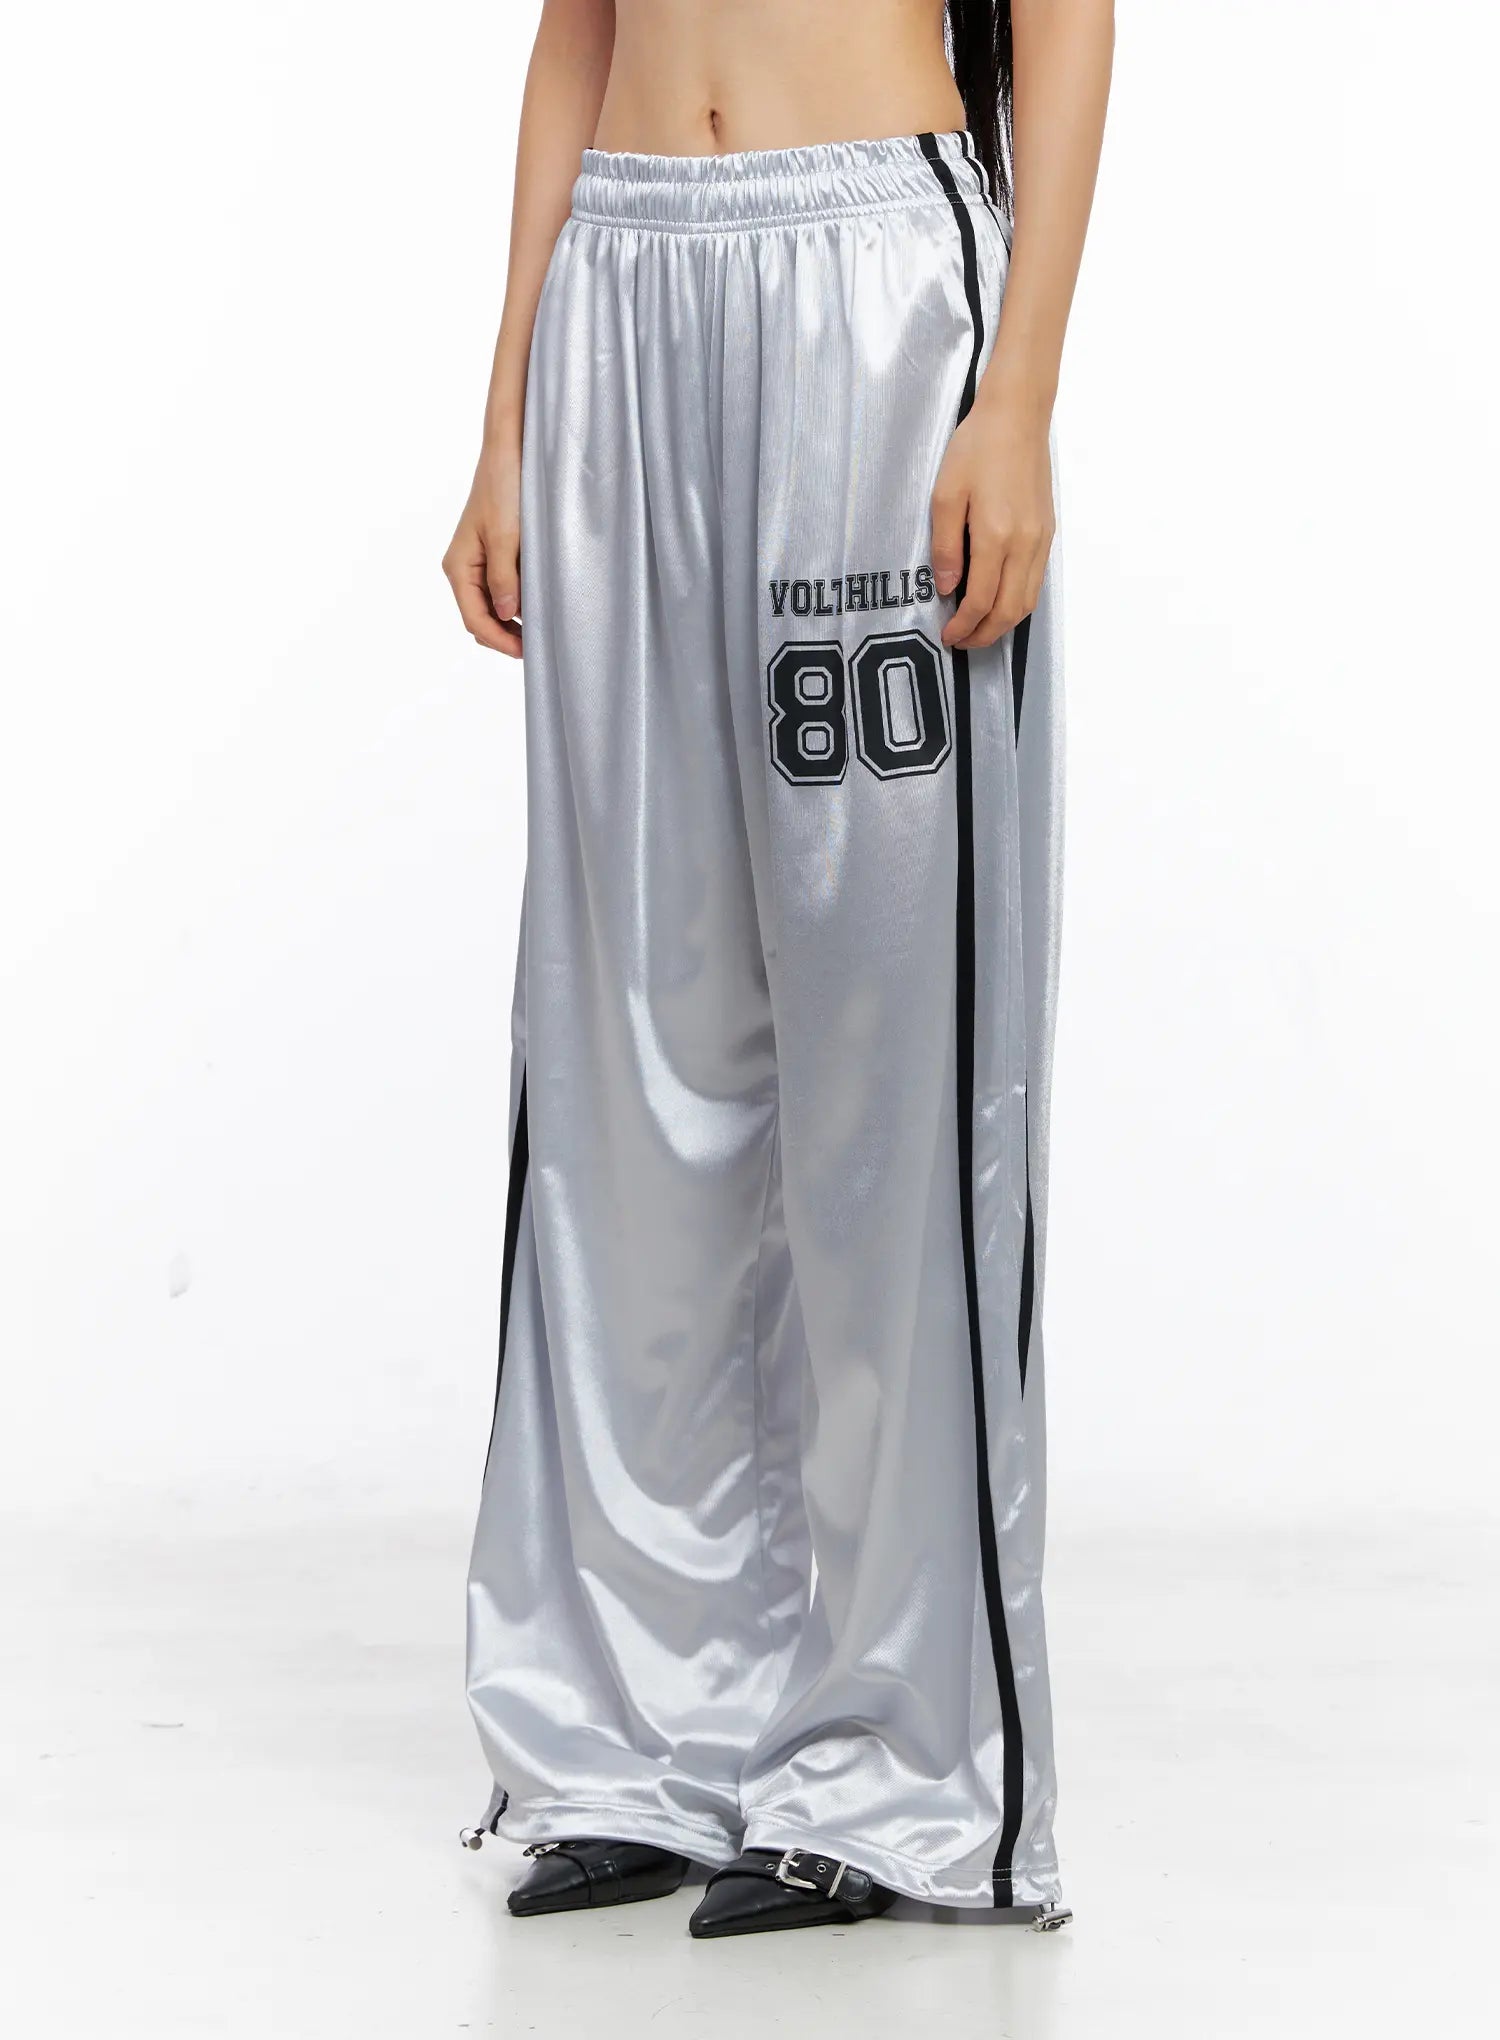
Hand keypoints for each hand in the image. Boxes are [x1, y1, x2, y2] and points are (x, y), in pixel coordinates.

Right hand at [442, 439, 521, 657]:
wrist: (508, 454)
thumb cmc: (504, 489)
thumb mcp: (506, 537)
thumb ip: (504, 578)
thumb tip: (507, 615)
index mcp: (458, 567)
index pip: (474, 619)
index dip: (499, 640)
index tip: (526, 651)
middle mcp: (463, 569)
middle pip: (480, 618)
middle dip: (504, 636)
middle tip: (537, 646)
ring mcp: (477, 564)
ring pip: (490, 608)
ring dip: (511, 623)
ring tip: (539, 629)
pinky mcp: (493, 556)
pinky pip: (500, 591)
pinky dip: (516, 604)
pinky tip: (536, 607)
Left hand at [931, 396, 1054, 650]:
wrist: (1017, 417)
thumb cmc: (977, 449)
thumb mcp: (945, 495)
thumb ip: (944, 546)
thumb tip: (946, 587)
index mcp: (996, 536)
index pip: (981, 600)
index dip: (963, 626)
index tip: (947, 635)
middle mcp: (1024, 544)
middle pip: (1009, 611)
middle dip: (985, 635)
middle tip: (961, 641)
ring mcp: (1040, 540)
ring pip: (1027, 601)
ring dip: (1004, 624)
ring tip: (979, 628)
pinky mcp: (1047, 532)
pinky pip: (1036, 582)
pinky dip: (1018, 602)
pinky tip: (998, 601)